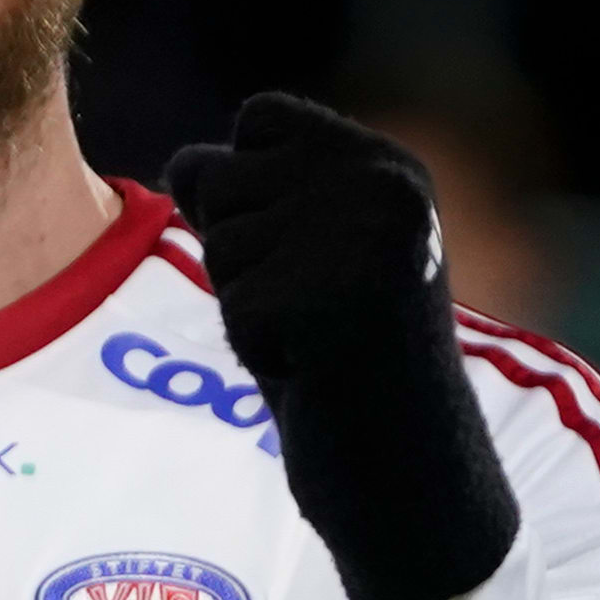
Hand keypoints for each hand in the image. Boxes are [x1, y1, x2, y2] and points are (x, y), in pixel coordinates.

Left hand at [161, 93, 518, 599]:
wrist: (416, 482)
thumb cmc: (355, 372)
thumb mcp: (310, 260)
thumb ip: (255, 197)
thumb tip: (183, 161)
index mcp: (393, 166)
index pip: (261, 118)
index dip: (252, 193)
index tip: (312, 264)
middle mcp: (385, 186)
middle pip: (223, 177)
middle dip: (244, 258)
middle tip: (316, 316)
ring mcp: (360, 240)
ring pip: (221, 244)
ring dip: (249, 307)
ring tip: (319, 345)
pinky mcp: (327, 298)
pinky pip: (232, 305)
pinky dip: (257, 351)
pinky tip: (319, 372)